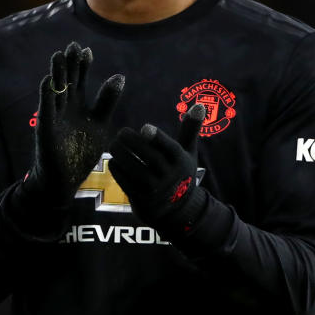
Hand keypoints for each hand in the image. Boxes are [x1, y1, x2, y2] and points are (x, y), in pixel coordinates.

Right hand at [26, 41, 124, 204]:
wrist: (65, 177)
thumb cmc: (81, 152)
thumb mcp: (100, 123)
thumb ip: (107, 101)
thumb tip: (120, 75)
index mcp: (79, 104)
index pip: (80, 79)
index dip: (83, 65)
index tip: (87, 50)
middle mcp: (65, 106)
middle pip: (68, 79)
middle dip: (70, 63)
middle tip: (73, 46)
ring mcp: (54, 115)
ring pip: (56, 89)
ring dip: (57, 73)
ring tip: (59, 56)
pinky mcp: (46, 127)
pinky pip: (46, 108)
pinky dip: (47, 95)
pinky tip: (49, 81)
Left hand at [109, 104, 206, 238]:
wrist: (177, 210)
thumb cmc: (179, 172)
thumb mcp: (188, 152)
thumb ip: (190, 129)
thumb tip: (200, 104)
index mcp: (181, 162)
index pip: (170, 148)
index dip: (157, 138)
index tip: (144, 127)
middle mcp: (170, 176)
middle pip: (149, 157)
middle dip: (132, 143)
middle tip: (121, 132)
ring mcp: (156, 190)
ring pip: (135, 169)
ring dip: (121, 155)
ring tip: (113, 144)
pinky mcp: (143, 199)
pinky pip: (126, 182)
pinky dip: (118, 170)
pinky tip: (114, 160)